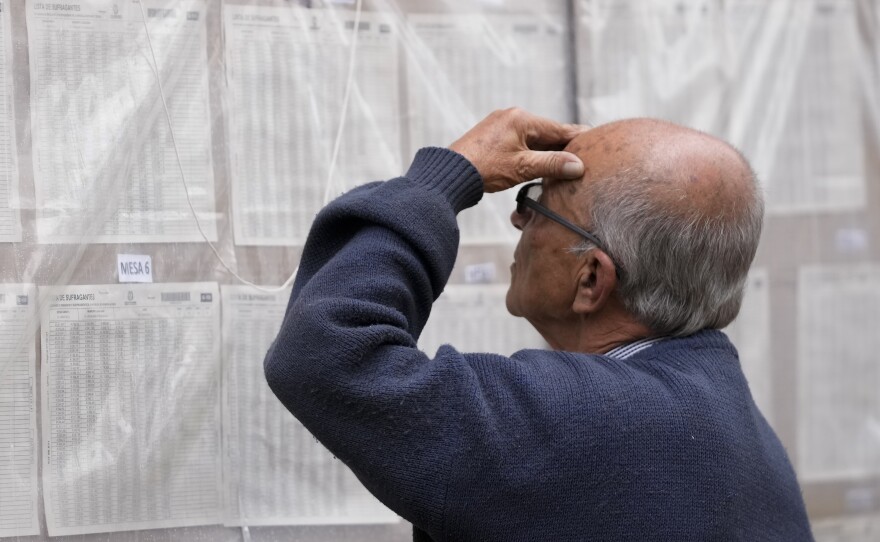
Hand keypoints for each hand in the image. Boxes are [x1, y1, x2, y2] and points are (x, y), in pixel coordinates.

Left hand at [449, 108, 588, 192]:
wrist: (450, 173)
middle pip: (547, 132)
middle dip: (563, 146)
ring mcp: (501, 124)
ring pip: (533, 138)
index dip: (578, 138)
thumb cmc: (484, 168)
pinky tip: (537, 164)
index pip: (559, 128)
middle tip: (583, 157)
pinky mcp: (492, 136)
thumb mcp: (523, 167)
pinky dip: (532, 152)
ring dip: (546, 151)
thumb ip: (552, 164)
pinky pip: (520, 141)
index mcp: (522, 118)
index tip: (596, 142)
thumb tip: (578, 165)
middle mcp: (512, 116)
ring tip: (564, 165)